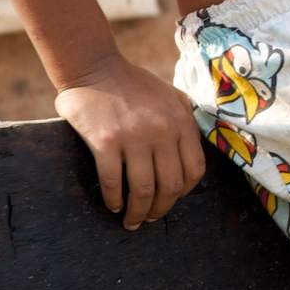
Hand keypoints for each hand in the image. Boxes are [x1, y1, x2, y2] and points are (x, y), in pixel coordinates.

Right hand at [55, 56, 206, 228]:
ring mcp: (133, 137)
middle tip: (149, 218)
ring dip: (137, 212)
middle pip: (169, 186)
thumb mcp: (171, 96)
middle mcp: (161, 131)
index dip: (184, 191)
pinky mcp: (105, 142)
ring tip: (131, 220)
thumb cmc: (134, 84)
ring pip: (142, 190)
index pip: (194, 170)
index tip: (172, 198)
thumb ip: (185, 120)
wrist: (96, 68)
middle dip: (160, 209)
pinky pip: (112, 181)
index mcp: (180, 122)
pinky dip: (113, 199)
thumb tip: (192, 152)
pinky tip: (113, 205)